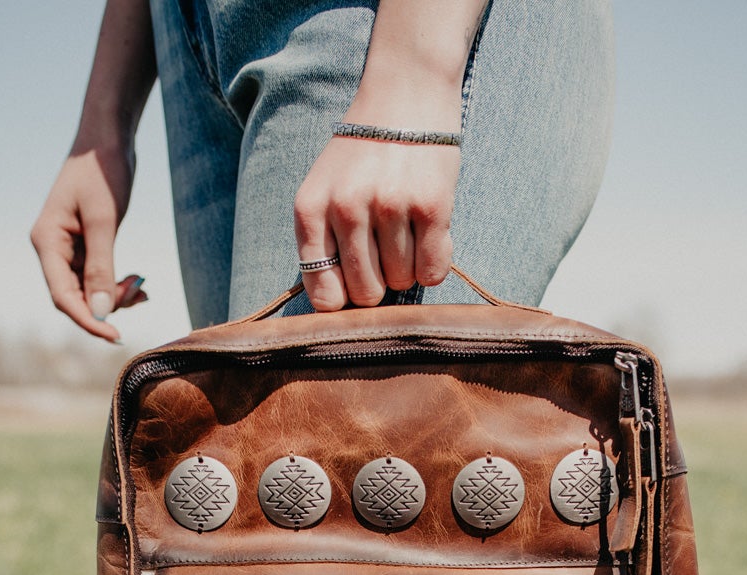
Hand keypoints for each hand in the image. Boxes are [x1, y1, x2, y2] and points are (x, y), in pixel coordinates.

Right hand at [30, 143, 147, 341]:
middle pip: (75, 297)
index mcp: (46, 241)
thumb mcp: (104, 220)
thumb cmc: (102, 171)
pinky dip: (117, 284)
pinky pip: (98, 277)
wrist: (107, 138)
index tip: (116, 336)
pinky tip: (139, 283)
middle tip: (139, 296)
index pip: (62, 297)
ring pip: (88, 290)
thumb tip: (102, 313)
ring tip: (142, 286)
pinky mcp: (84, 245)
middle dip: (107, 306)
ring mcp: (67, 248)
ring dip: (115, 296)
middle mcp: (52, 248)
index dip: (88, 321)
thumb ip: (102, 269)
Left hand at [294, 128, 458, 310]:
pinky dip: (435, 262)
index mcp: (311, 209)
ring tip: (406, 228)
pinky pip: (433, 271)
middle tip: (385, 251)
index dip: (343, 299)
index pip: (324, 295)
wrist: (405, 91)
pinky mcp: (431, 205)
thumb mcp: (325, 189)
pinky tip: (429, 233)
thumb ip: (324, 243)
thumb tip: (340, 311)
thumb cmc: (363, 153)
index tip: (355, 286)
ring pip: (402, 282)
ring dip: (408, 266)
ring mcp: (390, 206)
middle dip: (379, 284)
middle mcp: (346, 208)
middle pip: (366, 295)